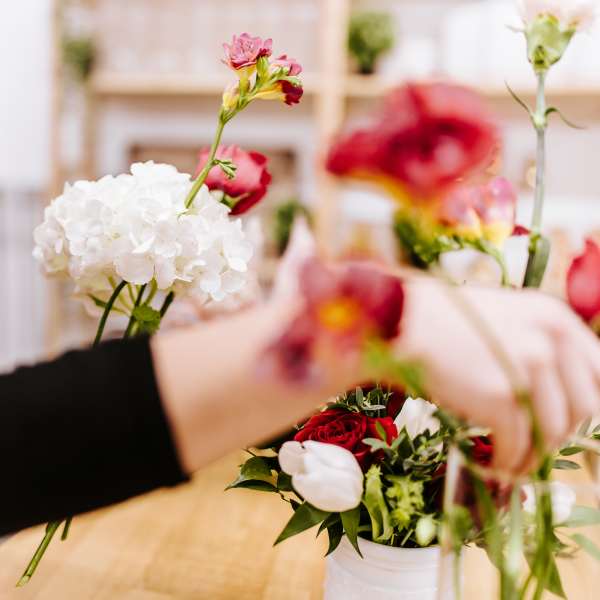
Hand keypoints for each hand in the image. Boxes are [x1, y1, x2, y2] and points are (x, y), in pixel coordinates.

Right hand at [399, 276, 599, 473]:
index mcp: (554, 317)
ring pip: (553, 431)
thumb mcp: (503, 318)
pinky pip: (518, 444)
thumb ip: (536, 342)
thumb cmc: (443, 321)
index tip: (582, 432)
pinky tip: (496, 466)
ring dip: (535, 456)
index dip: (594, 407)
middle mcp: (549, 339)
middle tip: (544, 451)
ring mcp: (528, 368)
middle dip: (564, 436)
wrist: (400, 320)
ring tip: (515, 465)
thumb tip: (555, 389)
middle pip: (584, 406)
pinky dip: (509, 462)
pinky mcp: (501, 397)